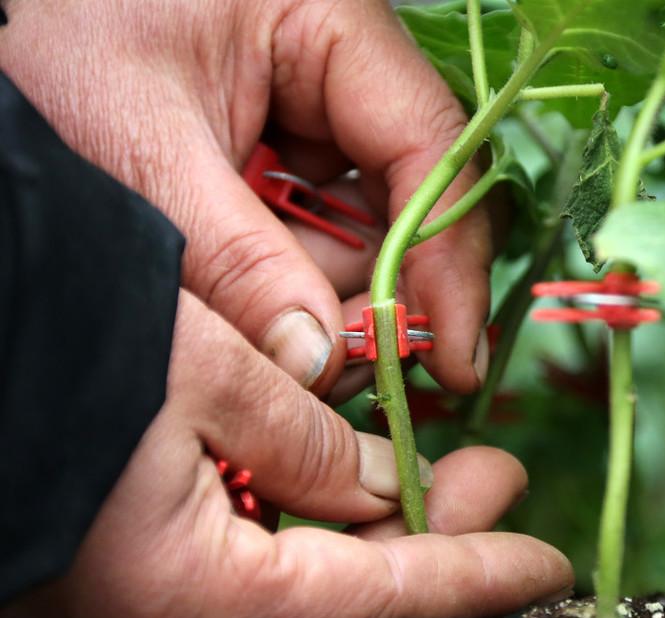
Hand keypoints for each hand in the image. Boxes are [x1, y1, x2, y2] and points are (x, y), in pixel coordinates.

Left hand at [0, 0, 493, 394]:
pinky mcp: (280, 150)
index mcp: (331, 26)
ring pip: (360, 230)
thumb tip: (318, 363)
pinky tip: (238, 294)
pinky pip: (312, 233)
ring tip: (248, 318)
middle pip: (410, 200)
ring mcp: (311, 112)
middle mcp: (340, 68)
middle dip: (374, 292)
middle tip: (336, 368)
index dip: (450, 259)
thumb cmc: (44, 33)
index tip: (452, 356)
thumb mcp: (137, 148)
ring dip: (317, 296)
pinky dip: (283, 282)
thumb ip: (237, 260)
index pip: (433, 147)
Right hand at [0, 295, 571, 617]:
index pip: (379, 596)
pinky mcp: (97, 577)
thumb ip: (309, 442)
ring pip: (283, 583)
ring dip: (359, 524)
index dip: (474, 575)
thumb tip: (379, 484)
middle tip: (491, 481)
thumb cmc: (41, 339)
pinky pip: (224, 564)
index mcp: (192, 592)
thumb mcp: (204, 370)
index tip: (541, 565)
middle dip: (427, 540)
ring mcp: (118, 610)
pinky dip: (290, 523)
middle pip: (337, 599)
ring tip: (423, 465)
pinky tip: (324, 470)